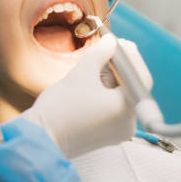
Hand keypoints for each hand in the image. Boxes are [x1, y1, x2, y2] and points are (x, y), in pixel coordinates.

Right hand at [22, 34, 151, 157]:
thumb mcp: (82, 73)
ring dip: (112, 79)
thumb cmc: (60, 108)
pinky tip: (93, 82)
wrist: (40, 140)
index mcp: (126, 109)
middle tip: (109, 48)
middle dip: (121, 66)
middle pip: (132, 87)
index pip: (140, 76)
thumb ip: (101, 53)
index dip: (130, 56)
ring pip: (122, 97)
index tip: (119, 42)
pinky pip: (114, 109)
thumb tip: (110, 41)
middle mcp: (128, 124)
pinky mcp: (106, 136)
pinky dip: (107, 94)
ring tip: (97, 63)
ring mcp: (118, 132)